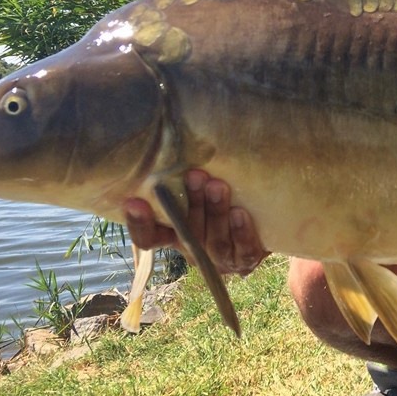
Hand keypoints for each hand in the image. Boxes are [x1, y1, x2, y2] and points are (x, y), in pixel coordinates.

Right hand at [123, 169, 269, 274]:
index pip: (148, 237)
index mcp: (174, 235)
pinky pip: (244, 251)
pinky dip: (241, 232)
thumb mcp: (199, 190)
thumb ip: (184, 177)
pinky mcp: (246, 260)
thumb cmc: (222, 199)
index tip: (134, 200)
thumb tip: (171, 135)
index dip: (140, 223)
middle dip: (191, 204)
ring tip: (218, 187)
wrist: (262, 225)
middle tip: (195, 175)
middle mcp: (194, 250)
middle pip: (186, 233)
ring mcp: (220, 259)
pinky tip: (240, 213)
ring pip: (215, 242)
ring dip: (215, 213)